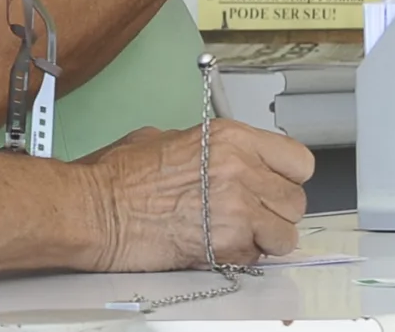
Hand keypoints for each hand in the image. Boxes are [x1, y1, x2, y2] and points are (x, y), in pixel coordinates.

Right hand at [79, 121, 312, 270]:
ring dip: (265, 238)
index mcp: (230, 137)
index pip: (298, 160)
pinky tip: (217, 245)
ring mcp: (238, 207)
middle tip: (250, 214)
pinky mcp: (229, 243)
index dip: (286, 176)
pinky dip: (244, 256)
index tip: (274, 184)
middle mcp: (241, 168)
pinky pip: (260, 257)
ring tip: (236, 234)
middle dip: (275, 211)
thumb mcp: (166, 138)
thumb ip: (210, 149)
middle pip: (295, 200)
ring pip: (286, 234)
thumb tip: (229, 160)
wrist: (97, 209)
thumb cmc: (119, 177)